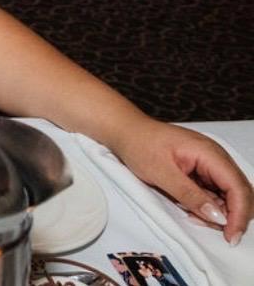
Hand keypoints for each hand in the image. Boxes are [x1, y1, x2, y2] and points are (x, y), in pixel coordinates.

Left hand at [114, 119, 251, 245]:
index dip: (240, 214)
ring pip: (228, 194)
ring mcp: (210, 163)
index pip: (238, 187)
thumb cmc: (140, 145)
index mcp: (210, 153)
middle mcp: (215, 157)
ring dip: (219, 212)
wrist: (126, 130)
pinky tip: (192, 210)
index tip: (231, 235)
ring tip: (195, 217)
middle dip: (232, 215)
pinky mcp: (202, 169)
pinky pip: (214, 191)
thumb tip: (217, 216)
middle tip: (215, 231)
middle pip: (239, 192)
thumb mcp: (162, 173)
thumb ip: (190, 195)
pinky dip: (208, 205)